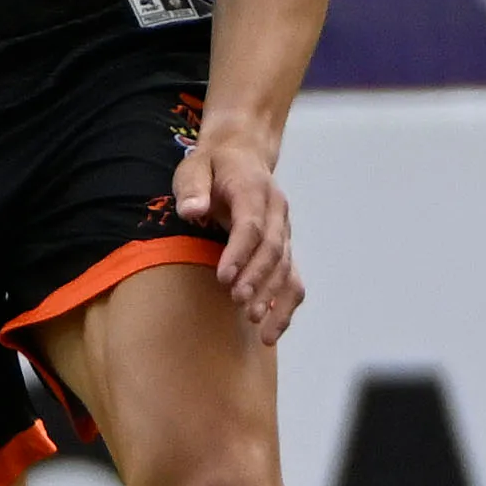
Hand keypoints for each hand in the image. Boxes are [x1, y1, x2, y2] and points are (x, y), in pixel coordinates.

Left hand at [174, 127, 304, 344]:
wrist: (243, 155)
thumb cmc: (214, 166)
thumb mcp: (194, 166)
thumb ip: (193, 188)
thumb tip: (192, 211)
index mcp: (254, 189)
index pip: (252, 225)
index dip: (240, 253)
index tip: (224, 278)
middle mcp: (276, 211)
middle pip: (273, 249)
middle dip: (258, 278)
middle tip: (239, 303)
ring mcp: (284, 231)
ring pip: (287, 267)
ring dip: (272, 296)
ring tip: (255, 323)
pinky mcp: (285, 248)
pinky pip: (292, 279)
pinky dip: (285, 305)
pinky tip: (271, 330)